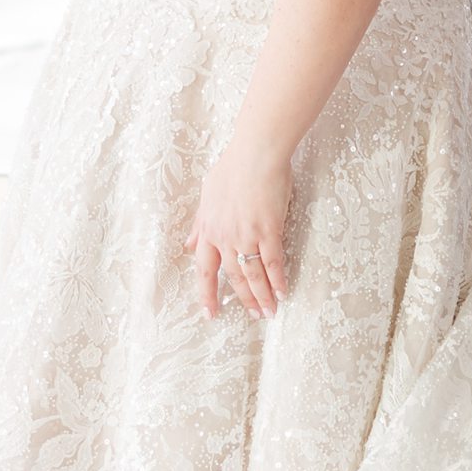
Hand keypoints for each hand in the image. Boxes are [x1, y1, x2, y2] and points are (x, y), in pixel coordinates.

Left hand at [188, 137, 292, 319]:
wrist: (255, 153)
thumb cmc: (232, 168)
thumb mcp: (207, 196)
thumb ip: (200, 225)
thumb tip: (189, 245)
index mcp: (209, 230)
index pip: (205, 270)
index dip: (207, 294)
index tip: (210, 313)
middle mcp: (225, 237)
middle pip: (232, 277)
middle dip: (243, 300)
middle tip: (253, 317)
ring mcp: (246, 235)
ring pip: (253, 274)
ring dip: (261, 297)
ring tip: (268, 313)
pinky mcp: (268, 230)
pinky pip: (273, 262)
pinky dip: (277, 280)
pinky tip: (282, 293)